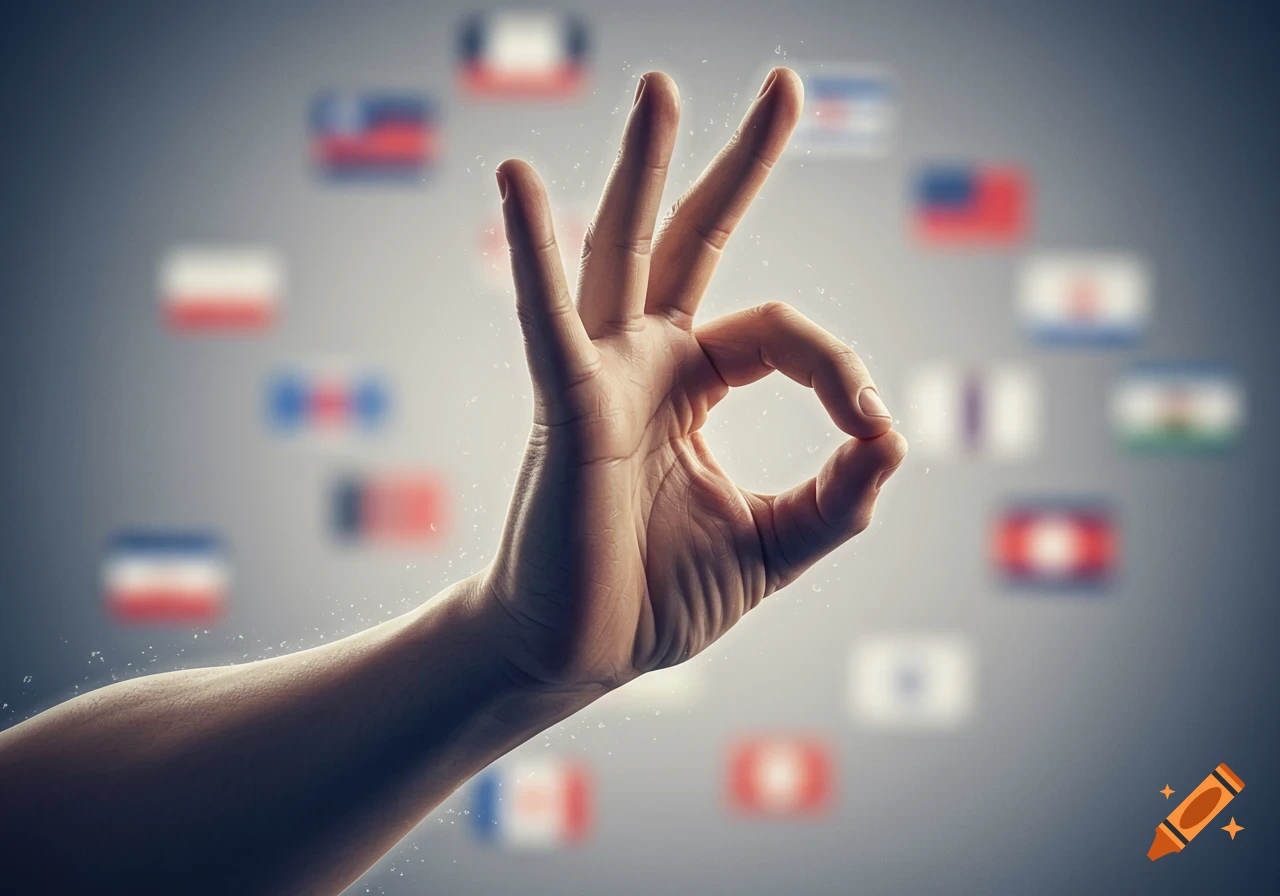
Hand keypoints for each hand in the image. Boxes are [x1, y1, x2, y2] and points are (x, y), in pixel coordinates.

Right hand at [483, 68, 906, 697]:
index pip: (780, 333)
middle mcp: (646, 364)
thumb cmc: (659, 598)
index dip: (837, 366)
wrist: (578, 657)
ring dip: (644, 168)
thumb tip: (896, 433)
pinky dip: (534, 249)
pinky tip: (517, 178)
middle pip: (696, 240)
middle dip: (740, 165)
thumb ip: (840, 495)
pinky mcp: (565, 406)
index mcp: (693, 386)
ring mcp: (602, 376)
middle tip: (790, 83)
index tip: (869, 428)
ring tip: (662, 88)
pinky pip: (548, 317)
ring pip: (627, 251)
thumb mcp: (779, 544)